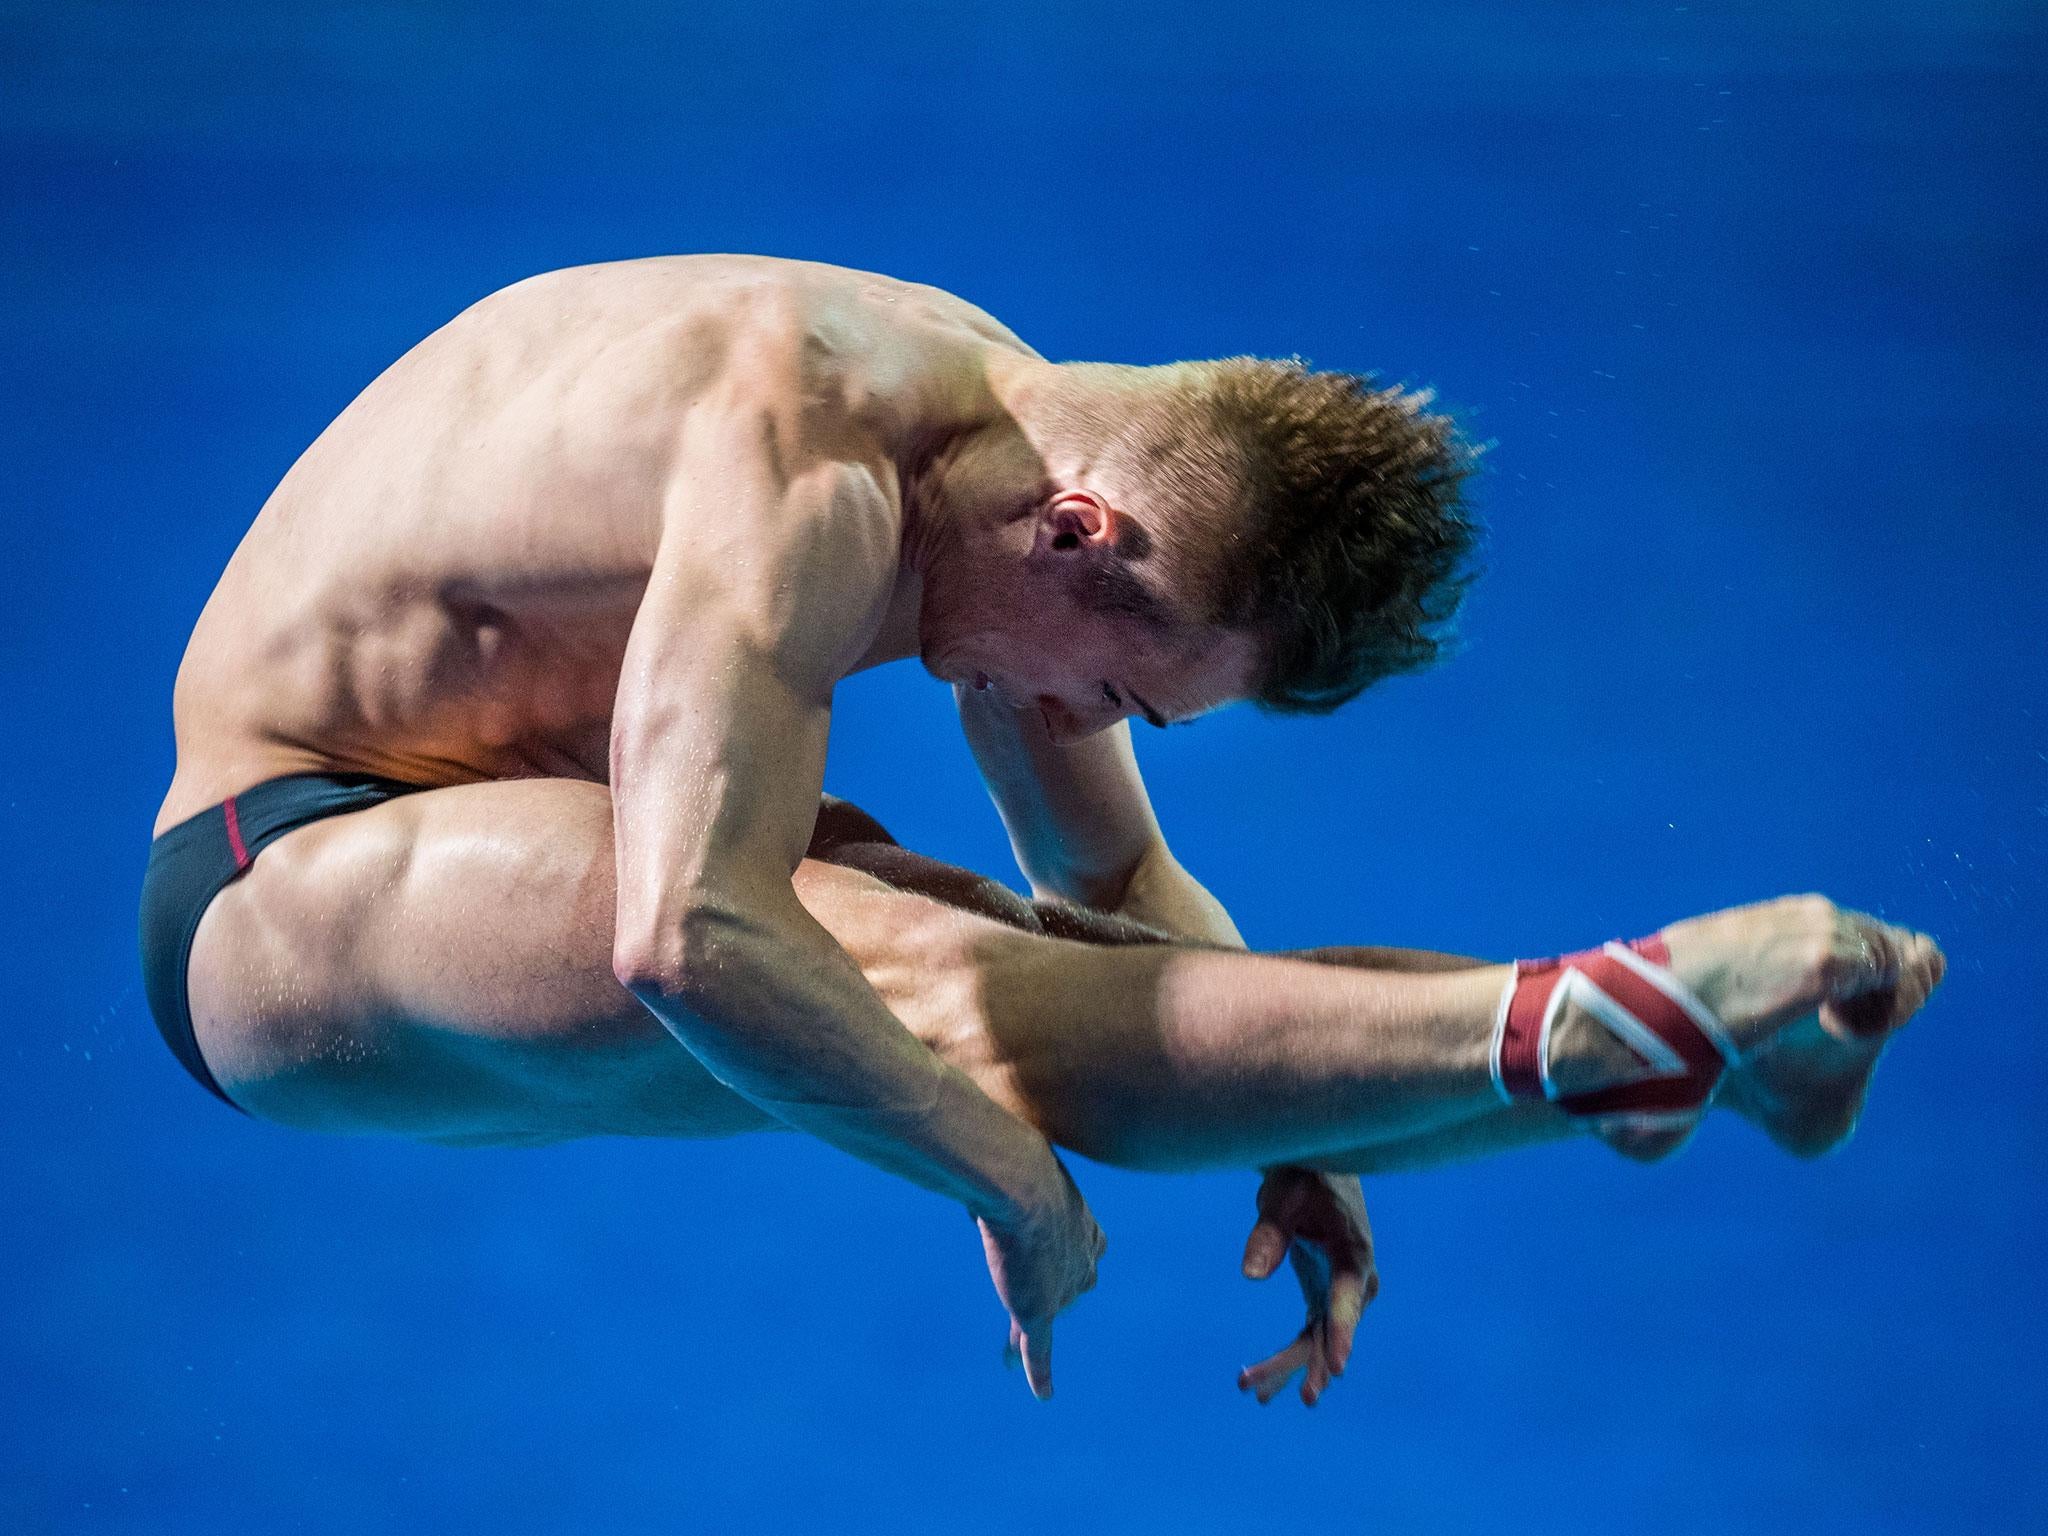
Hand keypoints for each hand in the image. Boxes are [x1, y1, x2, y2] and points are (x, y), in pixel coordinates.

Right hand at [976, 1156, 1106, 1400]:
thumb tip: (972, 1148)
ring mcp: (1060, 1288)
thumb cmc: (1015, 1160)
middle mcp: (1081, 1261)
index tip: (1070, 1264)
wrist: (1020, 1182)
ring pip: (1046, 1318)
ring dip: (1032, 1333)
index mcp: (1084, 1224)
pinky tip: (1043, 1392)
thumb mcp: (1013, 1162)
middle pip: (1073, 1287)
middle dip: (1058, 1294)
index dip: (1076, 1259)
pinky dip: (1039, 1372)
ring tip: (1016, 1349)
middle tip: (1035, 1300)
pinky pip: (1038, 1349)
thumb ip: (1001, 1169)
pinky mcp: (1038, 1311)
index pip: (1090, 1250)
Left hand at [1238, 1168, 1377, 1406]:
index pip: (1347, 1300)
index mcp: (1353, 1255)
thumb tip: (1250, 1276)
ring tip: (1253, 1393)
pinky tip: (1260, 1386)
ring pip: (1316, 1341)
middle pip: (1328, 1331)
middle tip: (1274, 1394)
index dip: (1342, 1335)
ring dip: (1287, 1368)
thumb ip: (1269, 1233)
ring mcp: (1340, 1294)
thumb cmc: (1302, 1175)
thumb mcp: (1282, 1197)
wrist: (1317, 1169)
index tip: (1336, 1369)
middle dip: (1303, 1365)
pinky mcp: (1324, 1297)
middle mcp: (1355, 1282)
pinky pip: (1309, 1336)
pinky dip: (1287, 1359)